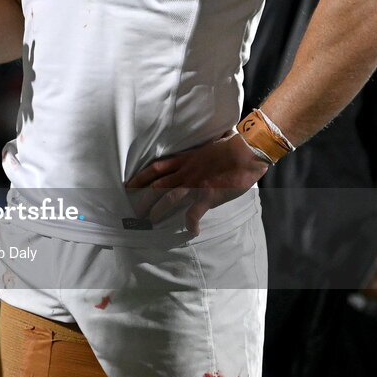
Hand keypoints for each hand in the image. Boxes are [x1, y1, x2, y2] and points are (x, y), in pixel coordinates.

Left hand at [126, 132, 268, 235]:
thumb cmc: (232, 146)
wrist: (247, 151)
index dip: (141, 177)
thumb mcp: (209, 145)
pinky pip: (195, 212)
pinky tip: (191, 231)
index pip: (156, 167)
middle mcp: (186, 172)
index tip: (129, 185)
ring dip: (159, 211)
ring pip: (169, 198)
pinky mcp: (208, 194)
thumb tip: (202, 150)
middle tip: (135, 211)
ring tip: (151, 221)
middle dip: (143, 199)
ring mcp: (196, 183)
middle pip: (157, 185)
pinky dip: (191, 223)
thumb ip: (200, 152)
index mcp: (185, 159)